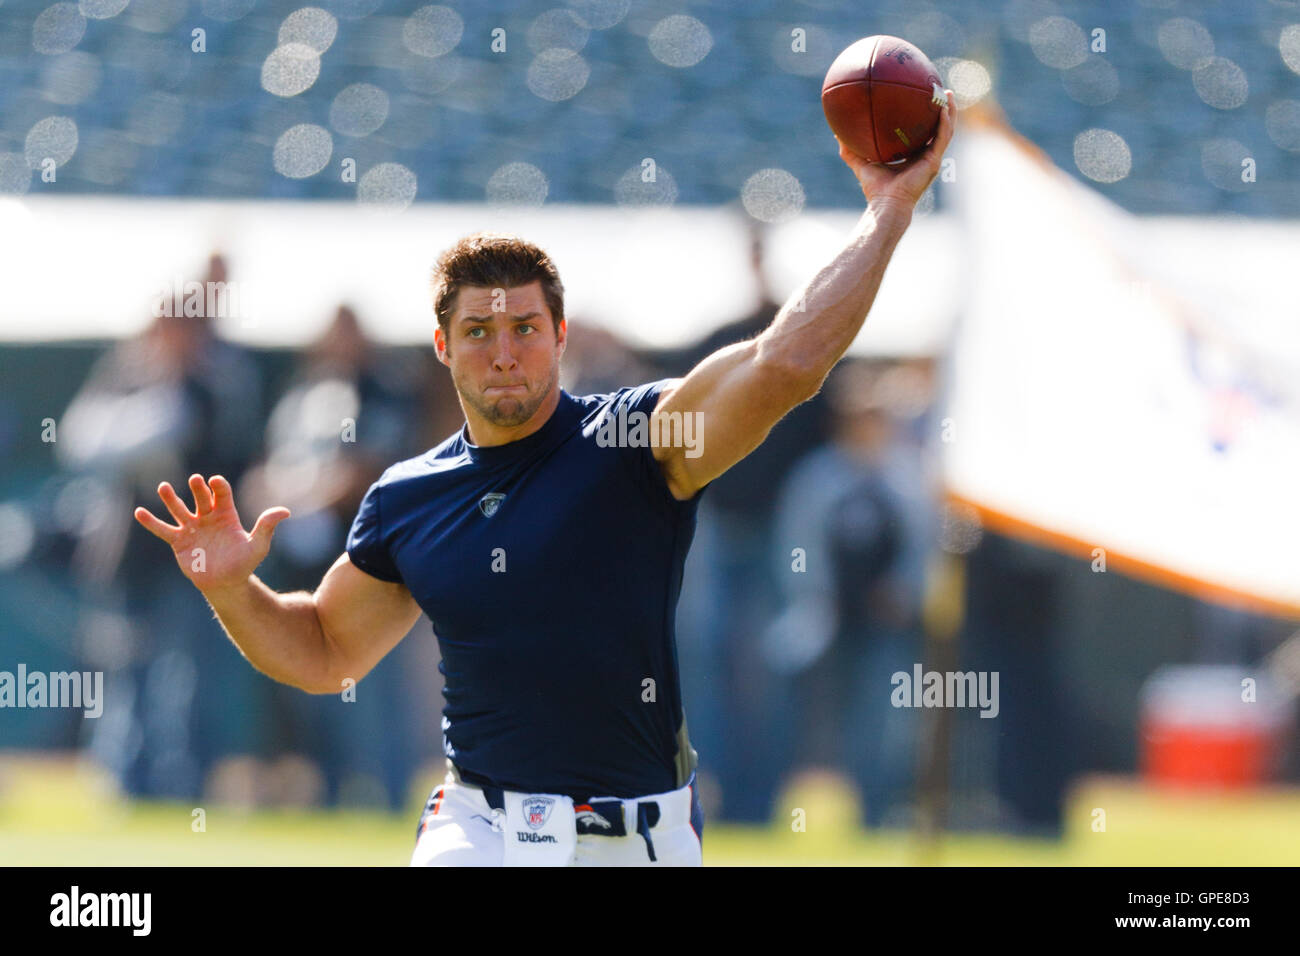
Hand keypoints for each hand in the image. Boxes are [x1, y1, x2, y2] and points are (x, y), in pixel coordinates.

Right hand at [134, 474, 289, 595]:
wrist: (226, 583)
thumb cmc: (243, 563)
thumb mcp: (258, 545)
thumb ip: (267, 527)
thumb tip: (286, 511)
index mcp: (226, 514)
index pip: (221, 495)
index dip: (219, 487)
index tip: (215, 481)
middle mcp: (207, 517)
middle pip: (200, 498)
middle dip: (197, 489)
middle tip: (195, 480)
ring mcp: (191, 528)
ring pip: (179, 509)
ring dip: (171, 498)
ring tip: (163, 487)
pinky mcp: (178, 541)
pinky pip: (163, 530)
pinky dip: (152, 522)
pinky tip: (139, 512)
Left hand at [837, 89, 955, 212]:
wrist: (886, 203)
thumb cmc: (875, 189)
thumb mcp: (860, 163)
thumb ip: (849, 149)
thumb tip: (836, 133)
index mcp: (912, 157)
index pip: (921, 134)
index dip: (924, 118)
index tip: (922, 99)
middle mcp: (925, 156)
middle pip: (938, 129)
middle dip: (942, 110)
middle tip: (940, 91)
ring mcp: (932, 159)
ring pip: (946, 130)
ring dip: (950, 111)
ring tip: (948, 93)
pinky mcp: (934, 161)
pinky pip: (943, 137)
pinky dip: (945, 122)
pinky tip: (943, 107)